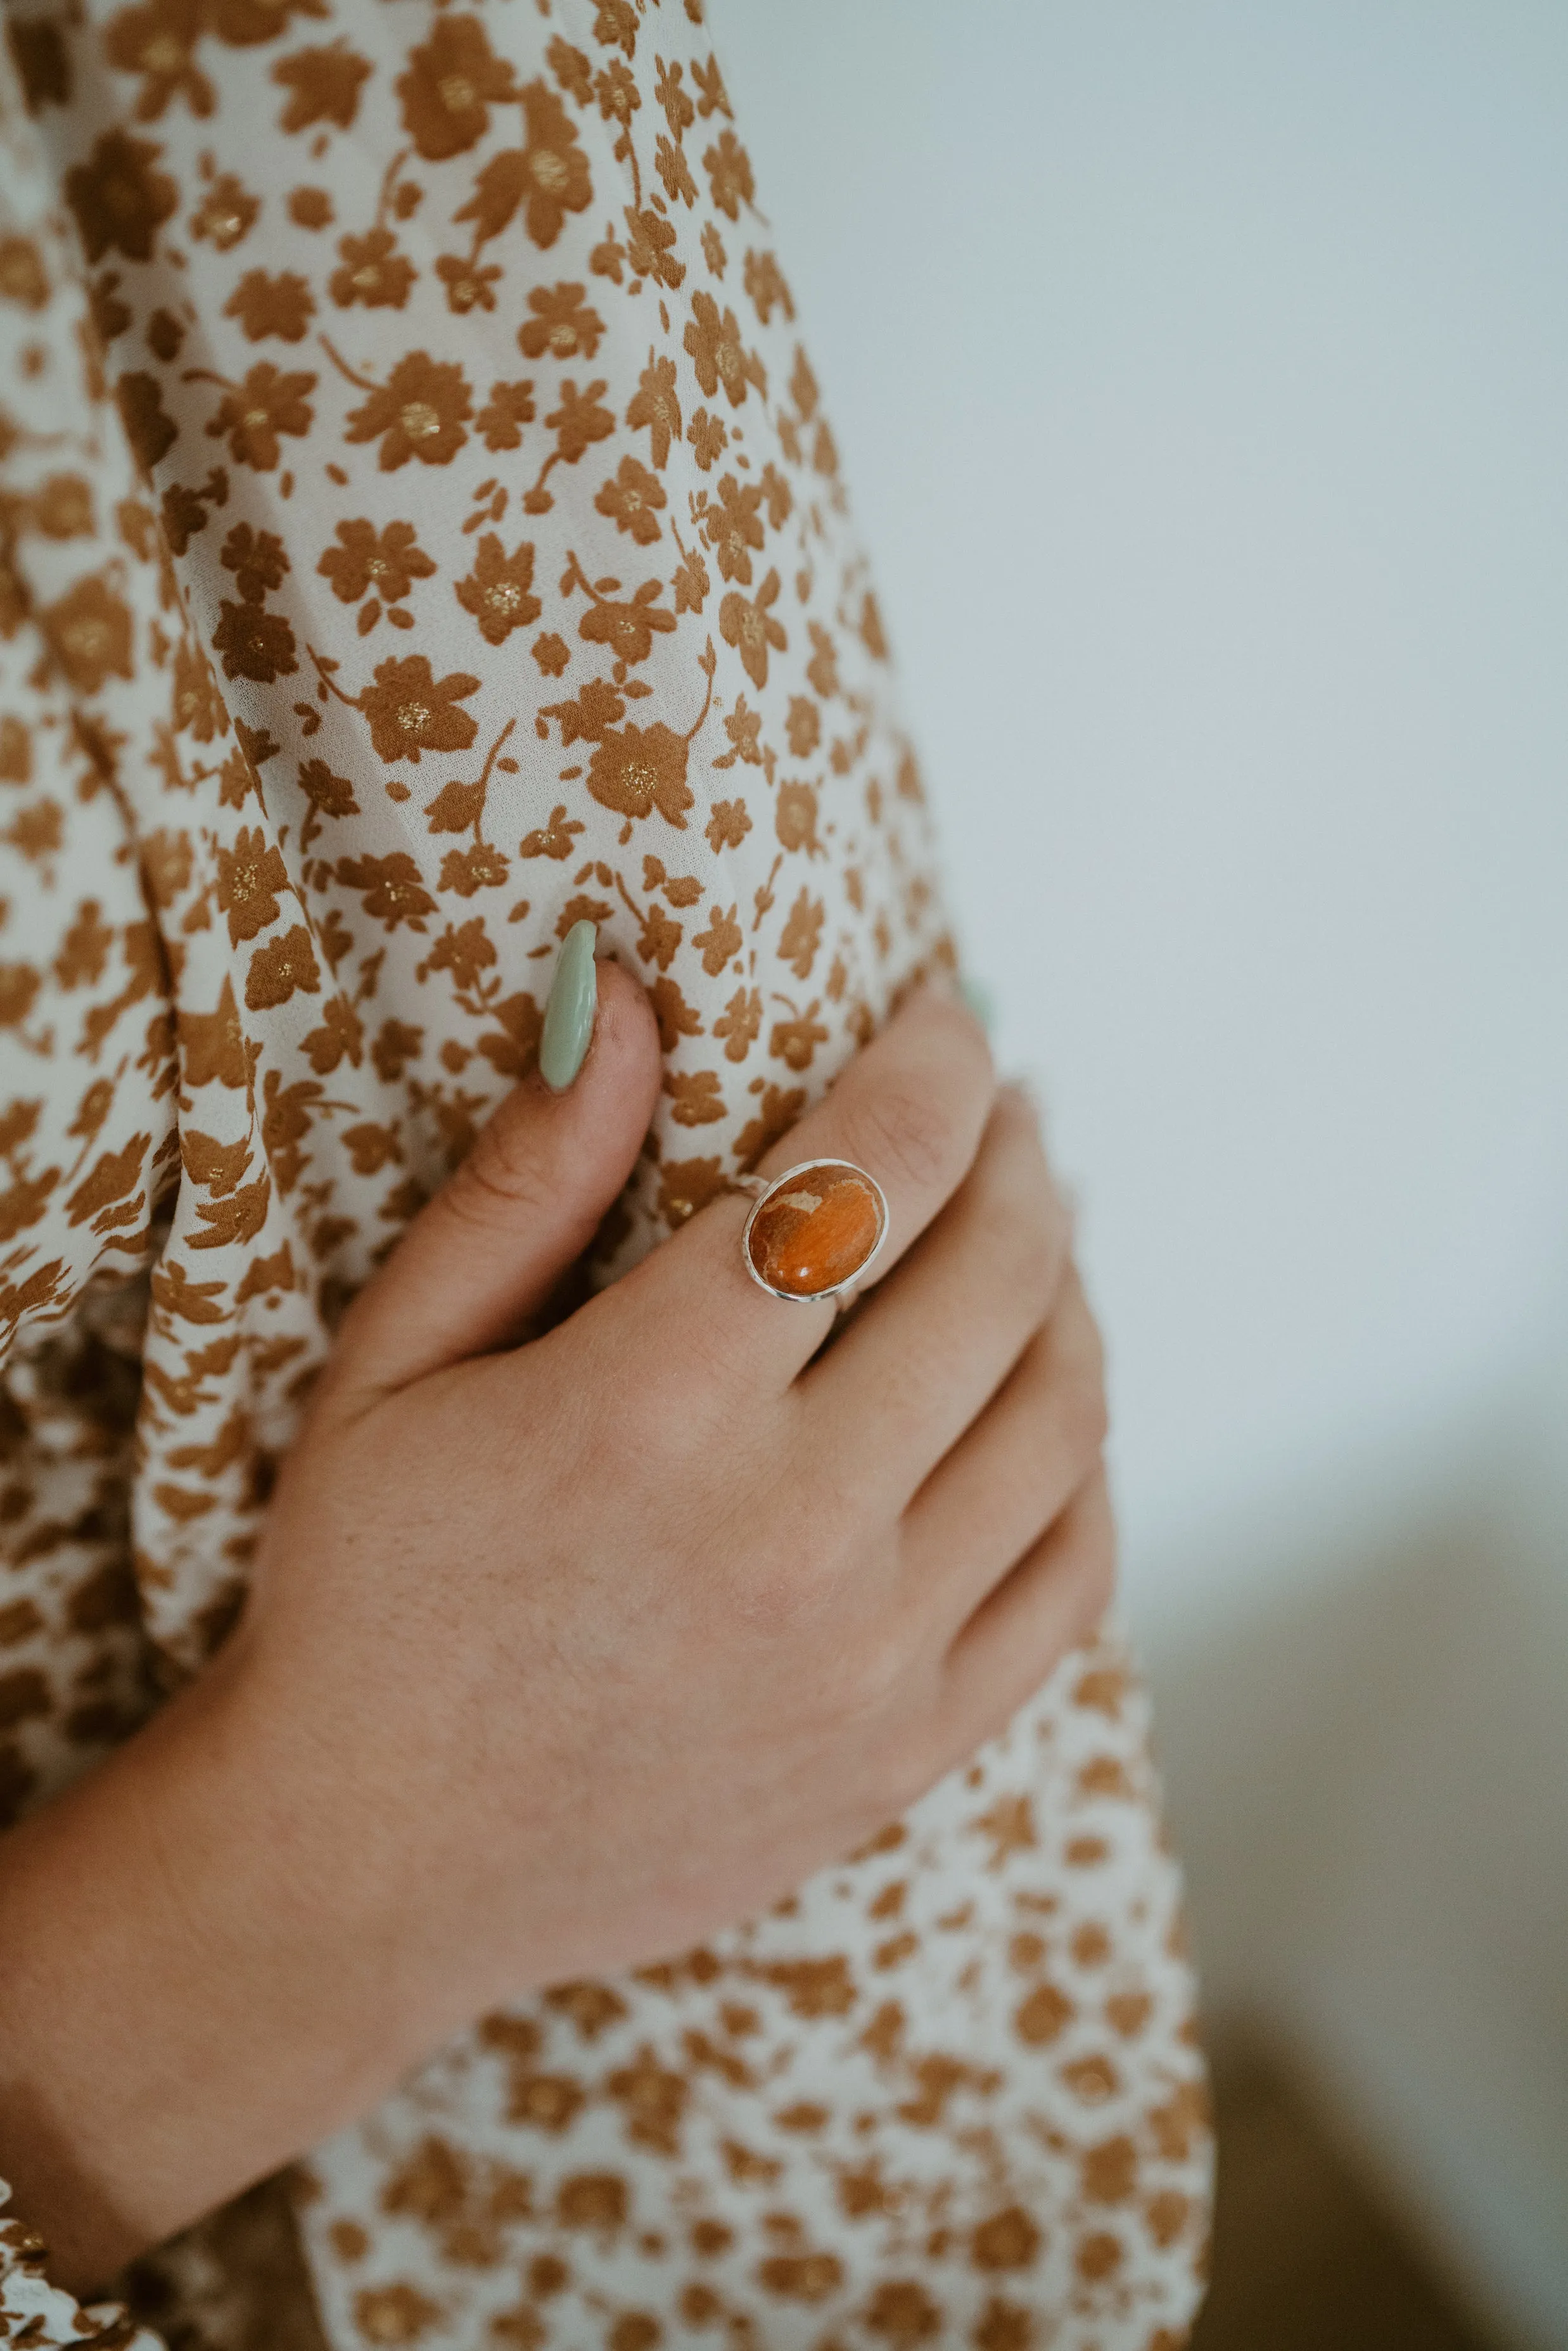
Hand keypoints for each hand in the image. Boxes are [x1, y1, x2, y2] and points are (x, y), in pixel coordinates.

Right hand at [0, 965, 1111, 2286]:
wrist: (369, 1862)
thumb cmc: (368, 1592)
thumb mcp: (391, 1366)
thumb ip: (523, 1181)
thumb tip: (619, 996)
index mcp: (651, 1412)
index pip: (868, 1176)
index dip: (937, 1066)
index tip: (951, 1015)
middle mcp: (790, 1532)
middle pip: (996, 1279)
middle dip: (1019, 1156)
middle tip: (1005, 1109)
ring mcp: (869, 1658)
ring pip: (1057, 1416)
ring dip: (1068, 1289)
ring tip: (1036, 1234)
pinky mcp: (904, 1751)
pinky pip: (1070, 1575)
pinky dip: (1082, 1463)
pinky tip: (1045, 1403)